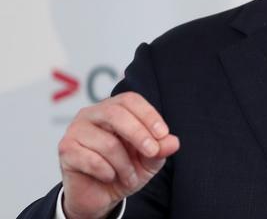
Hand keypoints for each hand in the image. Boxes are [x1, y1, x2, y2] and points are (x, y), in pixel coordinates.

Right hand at [58, 92, 179, 218]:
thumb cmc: (124, 169)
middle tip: (152, 152)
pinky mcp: (66, 149)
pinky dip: (107, 171)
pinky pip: (91, 159)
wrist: (99, 195)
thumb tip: (173, 142)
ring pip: (107, 142)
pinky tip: (110, 176)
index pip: (130, 100)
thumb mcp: (149, 160)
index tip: (163, 134)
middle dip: (139, 134)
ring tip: (130, 176)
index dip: (148, 115)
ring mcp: (76, 130)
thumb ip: (161, 148)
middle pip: (116, 113)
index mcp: (113, 108)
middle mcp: (92, 114)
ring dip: (124, 164)